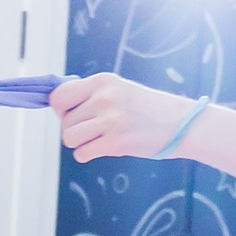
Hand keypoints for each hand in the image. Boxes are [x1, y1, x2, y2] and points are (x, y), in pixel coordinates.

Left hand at [49, 73, 193, 162]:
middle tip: (95, 128)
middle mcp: (105, 98)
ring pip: (69, 138)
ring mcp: (111, 120)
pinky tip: (105, 147)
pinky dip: (88, 154)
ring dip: (80, 142)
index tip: (74, 113)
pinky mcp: (116, 143)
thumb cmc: (144, 109)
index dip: (61, 108)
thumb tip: (54, 103)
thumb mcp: (117, 89)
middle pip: (64, 121)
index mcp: (102, 81)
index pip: (59, 95)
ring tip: (100, 137)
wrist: (180, 123)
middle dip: (74, 128)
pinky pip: (81, 154)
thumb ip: (89, 95)